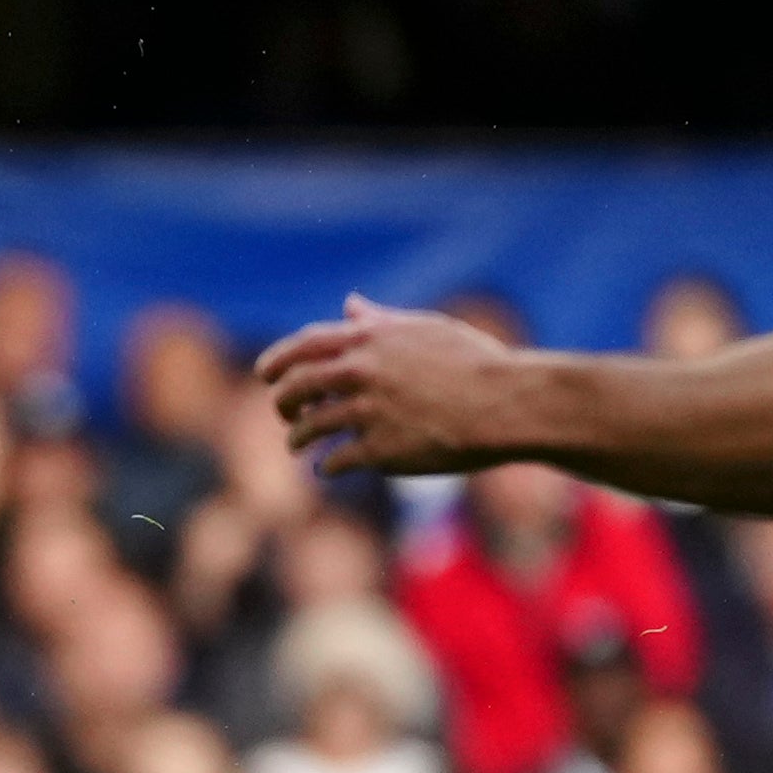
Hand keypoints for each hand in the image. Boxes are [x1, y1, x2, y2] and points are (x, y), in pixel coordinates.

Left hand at [261, 296, 537, 479]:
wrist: (506, 404)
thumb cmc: (474, 364)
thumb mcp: (425, 330)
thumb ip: (380, 321)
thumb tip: (350, 303)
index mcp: (370, 338)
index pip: (302, 346)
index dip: (277, 361)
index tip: (266, 375)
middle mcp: (361, 372)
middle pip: (294, 388)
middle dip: (281, 403)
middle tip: (285, 414)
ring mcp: (368, 412)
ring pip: (309, 428)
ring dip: (298, 438)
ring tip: (299, 445)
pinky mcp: (380, 451)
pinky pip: (335, 461)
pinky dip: (326, 466)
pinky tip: (328, 468)